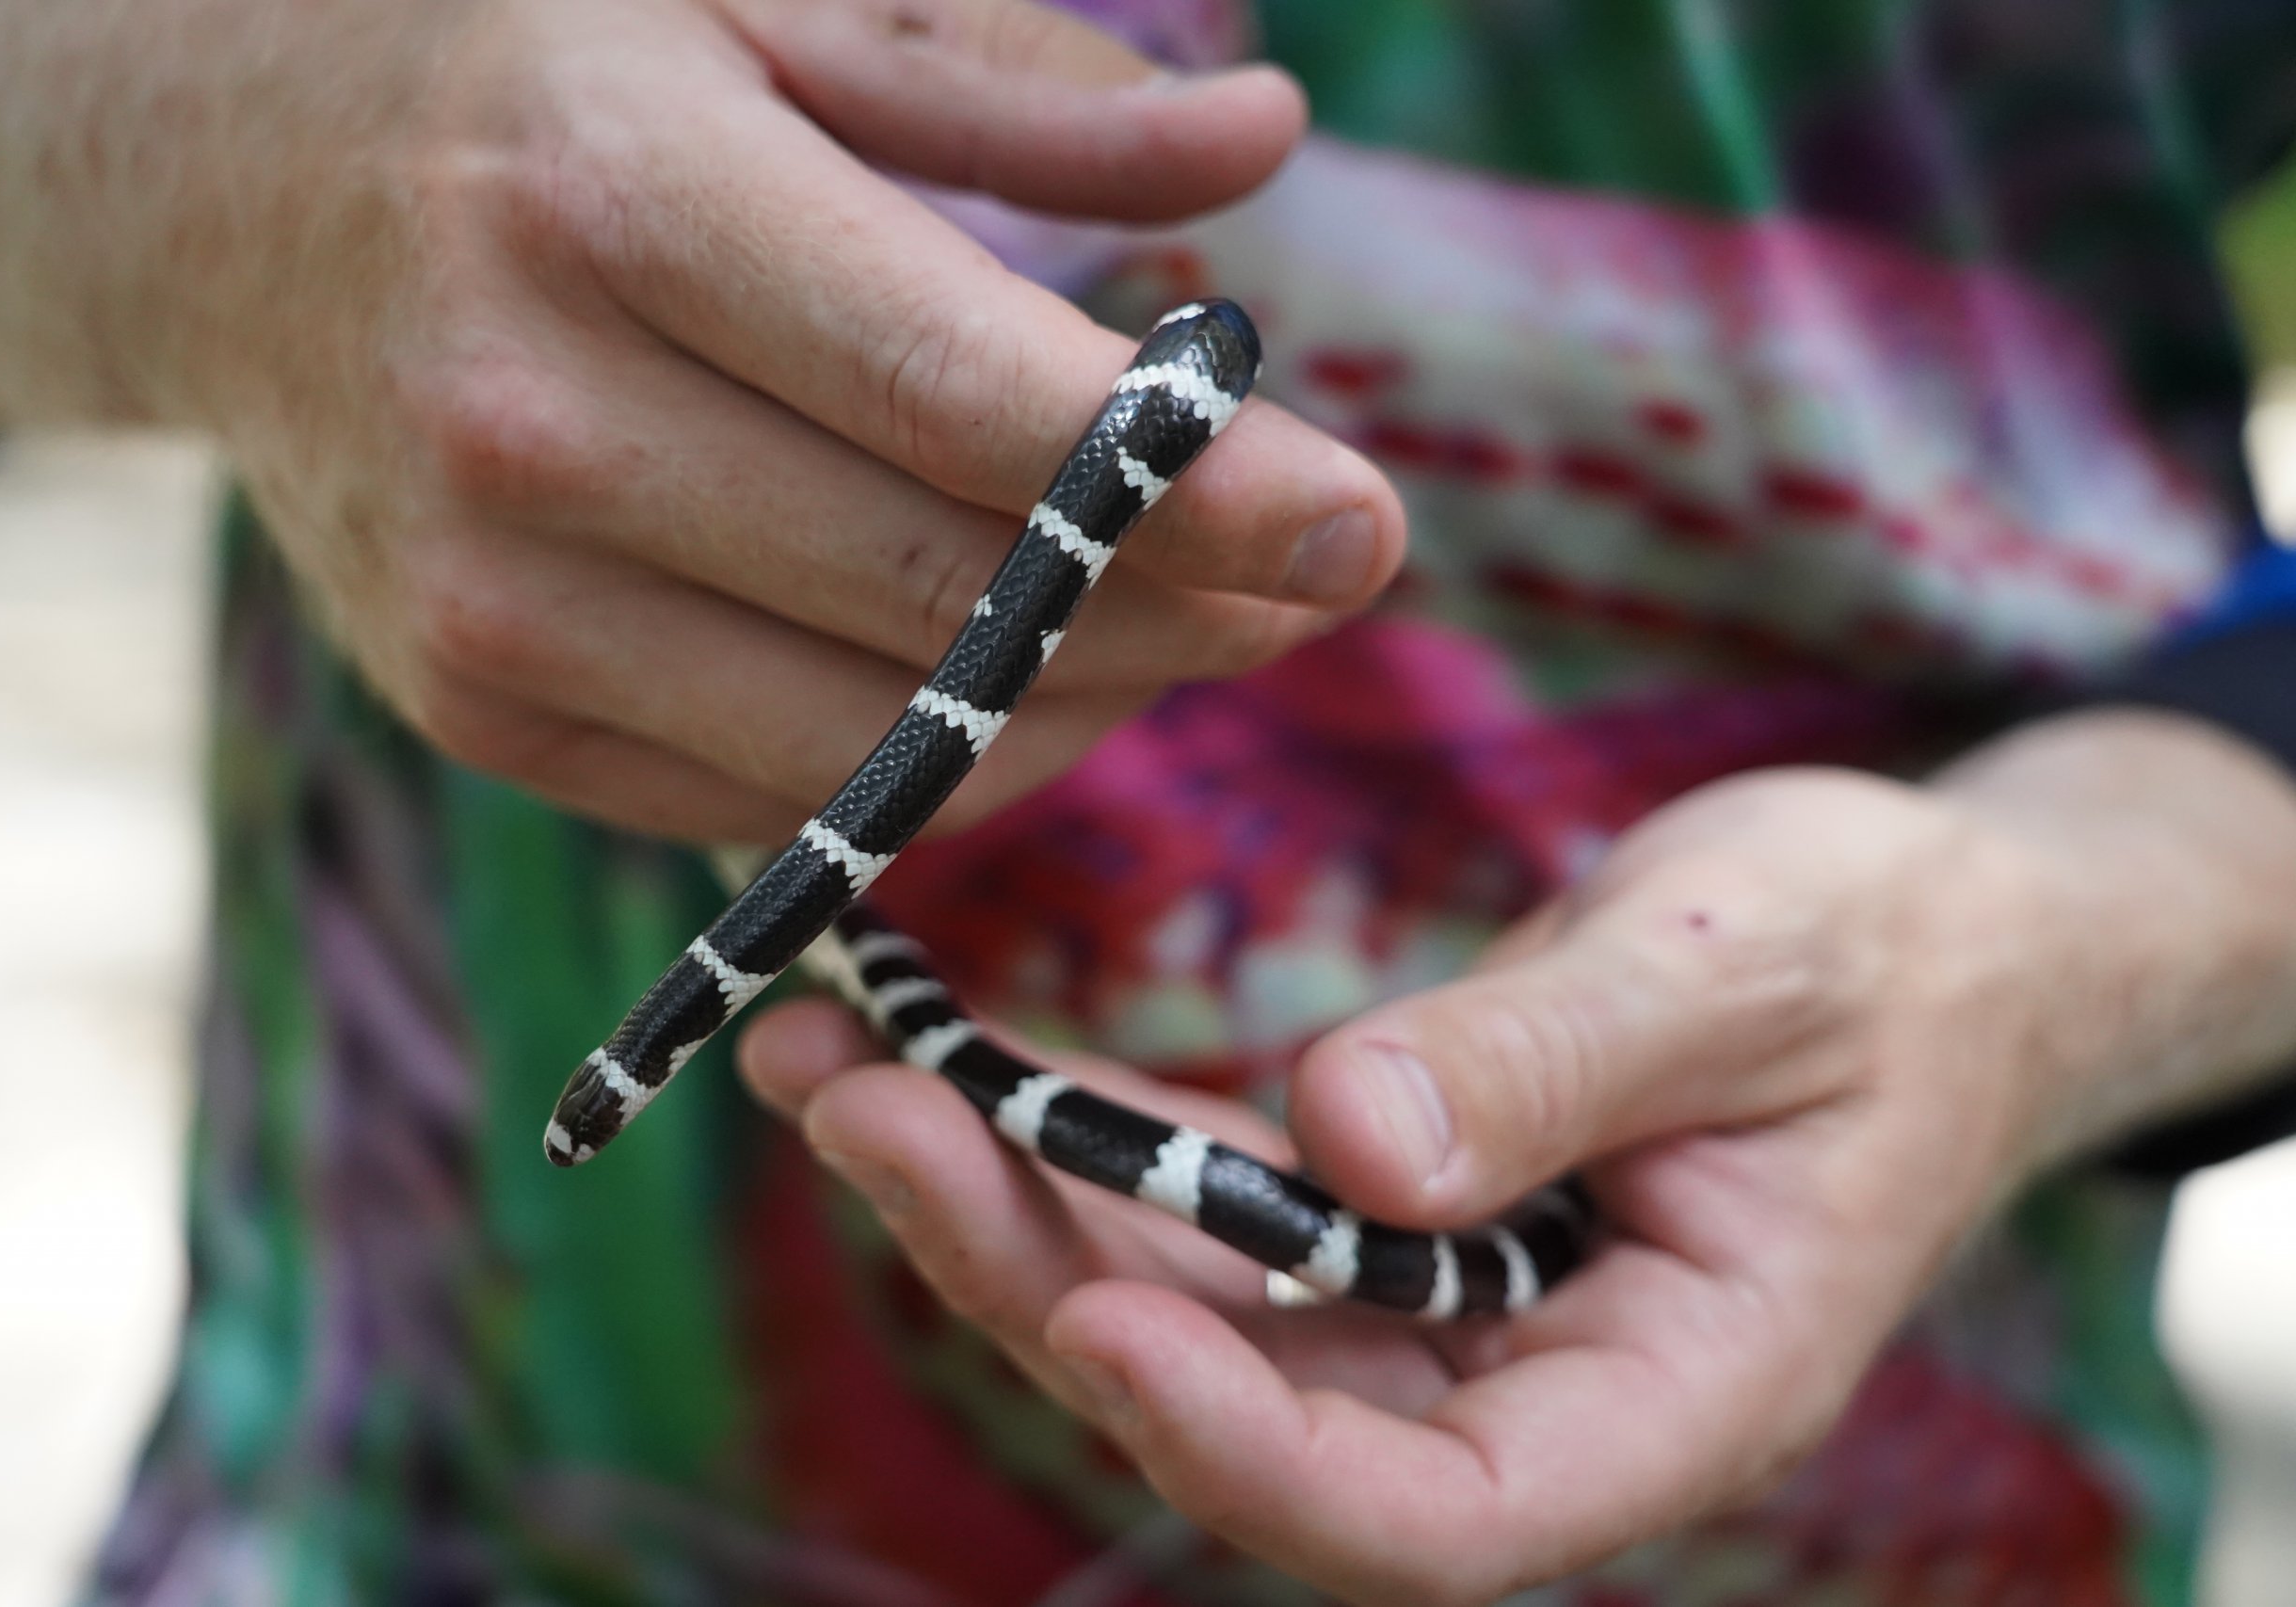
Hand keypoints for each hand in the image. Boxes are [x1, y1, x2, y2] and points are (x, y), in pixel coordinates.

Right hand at [0, 0, 1401, 841]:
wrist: (214, 195)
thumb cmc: (530, 61)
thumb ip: (1013, 81)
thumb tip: (1260, 153)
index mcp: (616, 189)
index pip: (965, 392)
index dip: (1193, 486)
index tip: (1368, 528)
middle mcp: (531, 416)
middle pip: (943, 594)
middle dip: (1179, 614)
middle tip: (1322, 580)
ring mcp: (489, 594)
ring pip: (871, 737)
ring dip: (1078, 706)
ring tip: (1188, 627)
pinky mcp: (479, 704)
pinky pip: (768, 798)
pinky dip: (926, 760)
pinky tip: (1009, 678)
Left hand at [741, 711, 2295, 1602]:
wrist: (1928, 934)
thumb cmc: (1887, 956)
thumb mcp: (1748, 975)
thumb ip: (1556, 1067)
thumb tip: (1345, 1143)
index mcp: (1663, 1395)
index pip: (1430, 1519)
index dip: (1246, 1451)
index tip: (1094, 1306)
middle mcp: (1524, 1388)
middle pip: (1246, 1404)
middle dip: (1039, 1272)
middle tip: (869, 1114)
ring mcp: (1438, 1310)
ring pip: (1186, 1304)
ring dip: (1006, 1194)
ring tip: (840, 1069)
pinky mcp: (1377, 1216)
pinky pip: (1202, 1203)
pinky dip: (1074, 1130)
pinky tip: (944, 1051)